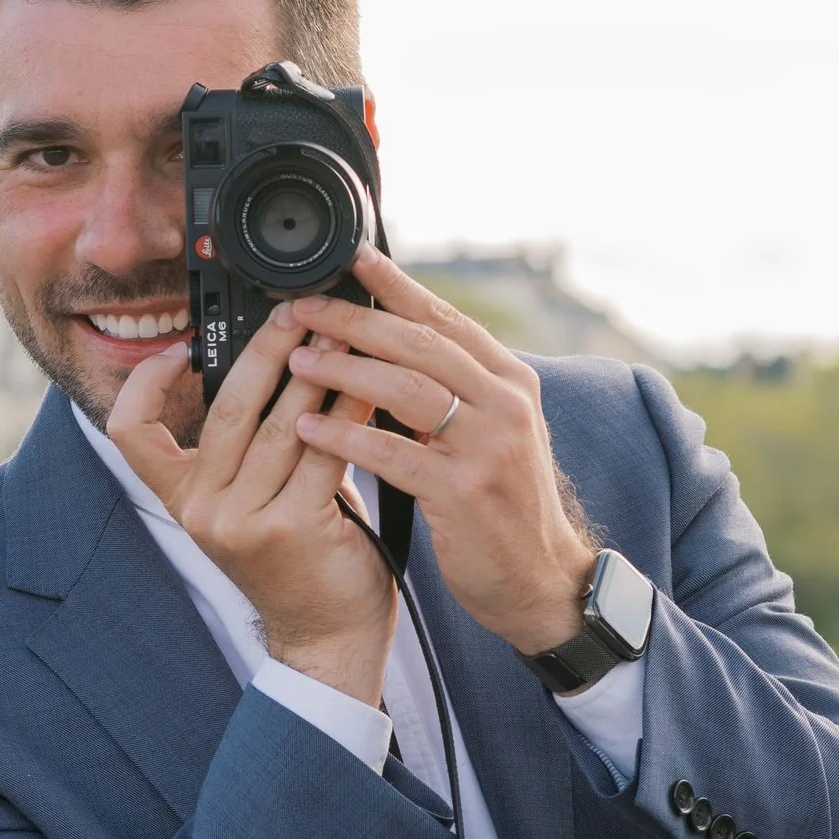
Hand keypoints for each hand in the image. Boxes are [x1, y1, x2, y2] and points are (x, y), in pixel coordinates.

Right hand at [106, 307, 394, 705]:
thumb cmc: (301, 560)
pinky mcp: (292, 528)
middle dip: (265, 349)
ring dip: (317, 372)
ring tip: (344, 336)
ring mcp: (244, 521)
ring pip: (280, 423)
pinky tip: (369, 385)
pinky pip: (323, 450)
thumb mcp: (257, 498)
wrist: (329, 638)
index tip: (181, 348)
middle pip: (225, 407)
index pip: (129, 431)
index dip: (144, 382)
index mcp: (183, 499)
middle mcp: (204, 510)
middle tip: (296, 312)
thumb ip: (256, 442)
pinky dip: (348, 411)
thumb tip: (281, 358)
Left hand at [282, 252, 595, 656]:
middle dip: (355, 321)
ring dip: (344, 371)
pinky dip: (346, 436)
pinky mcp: (464, 492)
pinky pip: (393, 453)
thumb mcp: (492, 432)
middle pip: (420, 344)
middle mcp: (506, 404)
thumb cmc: (504, 504)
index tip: (353, 259)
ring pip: (405, 389)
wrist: (541, 579)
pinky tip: (309, 428)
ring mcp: (488, 447)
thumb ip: (454, 388)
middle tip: (304, 308)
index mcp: (510, 381)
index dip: (396, 287)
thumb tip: (390, 342)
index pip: (445, 320)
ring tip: (297, 360)